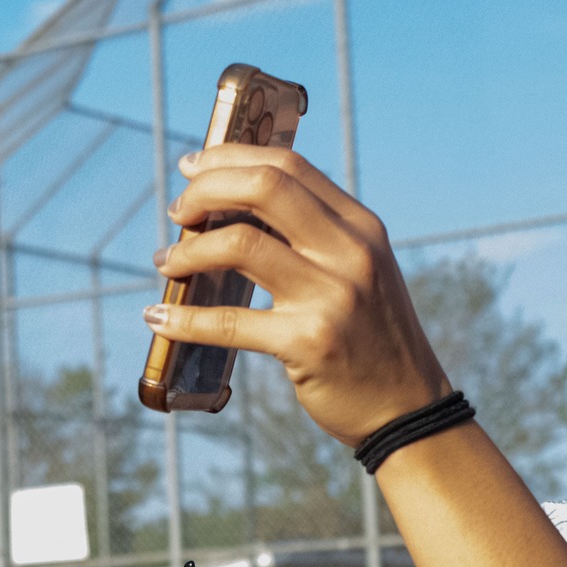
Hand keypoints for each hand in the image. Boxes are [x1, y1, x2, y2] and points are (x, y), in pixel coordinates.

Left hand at [145, 145, 448, 445]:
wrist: (406, 409)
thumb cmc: (369, 338)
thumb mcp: (359, 272)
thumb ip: (313, 237)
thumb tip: (231, 207)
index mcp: (361, 226)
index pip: (289, 166)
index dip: (230, 157)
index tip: (191, 166)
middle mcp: (350, 253)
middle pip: (264, 188)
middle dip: (205, 190)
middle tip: (178, 213)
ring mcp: (331, 297)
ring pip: (239, 245)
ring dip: (187, 251)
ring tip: (166, 264)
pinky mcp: (308, 344)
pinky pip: (229, 322)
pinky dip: (184, 319)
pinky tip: (160, 318)